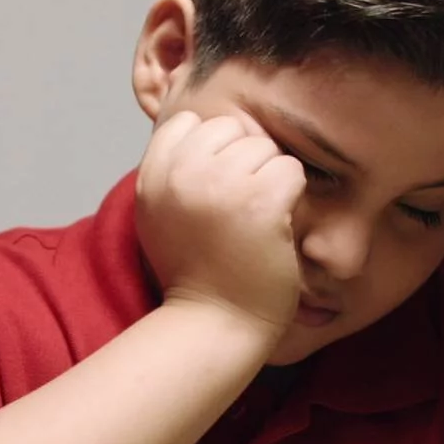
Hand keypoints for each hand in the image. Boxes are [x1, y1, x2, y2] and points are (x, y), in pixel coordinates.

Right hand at [134, 111, 305, 339]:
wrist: (213, 324)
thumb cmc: (195, 272)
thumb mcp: (161, 213)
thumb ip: (171, 169)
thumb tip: (196, 119)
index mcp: (152, 175)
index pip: (191, 122)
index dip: (212, 153)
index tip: (214, 194)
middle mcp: (181, 174)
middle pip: (231, 128)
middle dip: (243, 164)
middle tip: (236, 213)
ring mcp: (220, 185)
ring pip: (265, 147)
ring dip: (269, 182)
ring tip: (253, 223)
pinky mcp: (260, 202)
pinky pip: (290, 170)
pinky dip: (291, 198)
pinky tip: (275, 228)